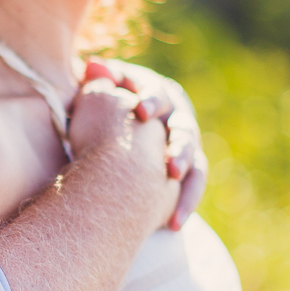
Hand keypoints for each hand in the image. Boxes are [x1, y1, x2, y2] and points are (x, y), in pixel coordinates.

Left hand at [83, 58, 206, 231]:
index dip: (151, 99)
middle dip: (177, 147)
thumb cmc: (105, 105)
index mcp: (158, 93)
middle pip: (184, 130)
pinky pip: (189, 189)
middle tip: (169, 165)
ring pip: (195, 163)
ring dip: (187, 182)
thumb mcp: (101, 89)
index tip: (139, 109)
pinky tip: (174, 224)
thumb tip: (94, 66)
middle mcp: (177, 119)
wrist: (119, 129)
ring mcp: (184, 147)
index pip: (159, 92)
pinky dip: (184, 205)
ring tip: (177, 198)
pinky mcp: (184, 172)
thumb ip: (100, 79)